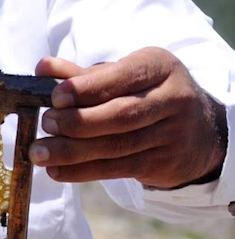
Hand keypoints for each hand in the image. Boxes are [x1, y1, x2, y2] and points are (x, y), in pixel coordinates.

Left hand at [30, 48, 226, 188]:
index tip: (56, 97)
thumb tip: (43, 67)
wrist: (199, 131)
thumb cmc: (146, 95)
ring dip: (72, 151)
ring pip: (116, 145)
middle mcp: (173, 98)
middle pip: (120, 114)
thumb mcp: (124, 76)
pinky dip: (82, 171)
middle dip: (77, 121)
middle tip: (46, 123)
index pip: (123, 76)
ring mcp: (171, 134)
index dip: (88, 88)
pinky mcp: (163, 163)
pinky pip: (116, 169)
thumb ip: (83, 75)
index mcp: (160, 67)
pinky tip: (55, 170)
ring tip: (40, 152)